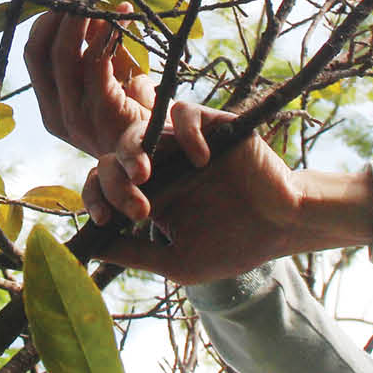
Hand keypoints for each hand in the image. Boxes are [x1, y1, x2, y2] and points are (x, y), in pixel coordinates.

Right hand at [22, 0, 207, 204]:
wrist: (167, 155)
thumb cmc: (137, 116)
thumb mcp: (108, 79)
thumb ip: (94, 49)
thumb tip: (86, 7)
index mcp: (50, 105)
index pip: (34, 53)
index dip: (48, 19)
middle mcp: (55, 113)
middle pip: (41, 50)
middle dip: (63, 10)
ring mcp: (76, 118)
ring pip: (64, 54)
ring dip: (84, 16)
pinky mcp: (103, 114)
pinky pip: (95, 63)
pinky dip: (107, 33)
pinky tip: (123, 16)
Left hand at [22, 0, 372, 283]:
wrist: (282, 228)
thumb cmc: (232, 247)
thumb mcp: (177, 261)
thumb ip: (135, 254)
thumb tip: (90, 249)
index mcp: (146, 194)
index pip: (102, 184)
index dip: (94, 197)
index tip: (103, 220)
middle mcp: (159, 165)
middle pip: (114, 156)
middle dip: (113, 181)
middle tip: (136, 208)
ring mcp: (182, 144)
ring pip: (142, 130)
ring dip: (134, 151)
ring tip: (143, 175)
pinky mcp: (211, 126)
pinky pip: (184, 112)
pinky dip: (185, 130)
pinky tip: (200, 159)